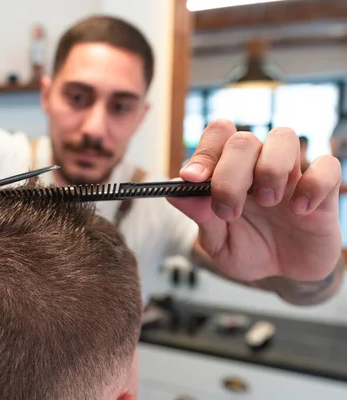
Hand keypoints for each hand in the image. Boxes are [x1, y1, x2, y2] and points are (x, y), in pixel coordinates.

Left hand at [168, 119, 342, 282]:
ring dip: (270, 168)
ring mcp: (291, 174)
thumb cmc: (249, 249)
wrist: (285, 274)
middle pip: (243, 140)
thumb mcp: (217, 243)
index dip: (204, 152)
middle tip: (228, 210)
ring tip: (266, 202)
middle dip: (230, 174)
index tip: (193, 179)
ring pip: (284, 137)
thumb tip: (173, 190)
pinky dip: (312, 185)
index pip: (217, 136)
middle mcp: (257, 164)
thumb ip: (199, 216)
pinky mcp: (323, 190)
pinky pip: (327, 166)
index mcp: (228, 171)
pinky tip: (300, 211)